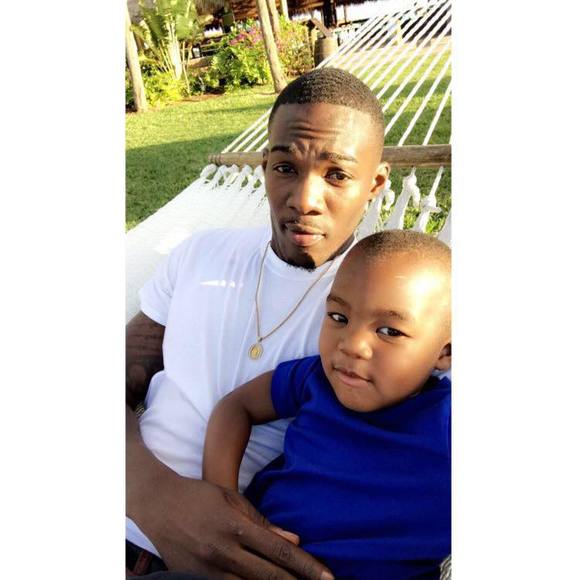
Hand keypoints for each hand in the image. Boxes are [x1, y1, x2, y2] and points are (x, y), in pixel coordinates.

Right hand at [135, 473, 333, 579]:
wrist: (157, 503)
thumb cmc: (199, 496)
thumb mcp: (232, 500)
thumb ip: (262, 523)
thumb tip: (293, 539)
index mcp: (235, 526)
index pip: (279, 551)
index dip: (306, 566)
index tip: (328, 577)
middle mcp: (223, 551)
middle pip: (268, 577)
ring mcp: (207, 570)